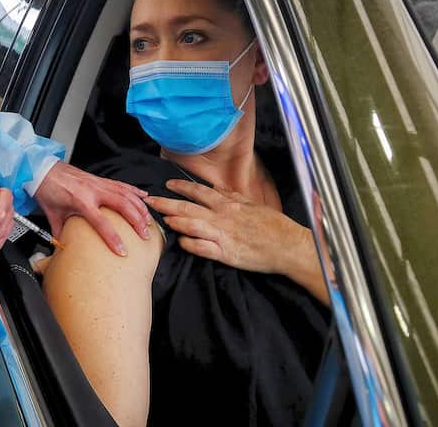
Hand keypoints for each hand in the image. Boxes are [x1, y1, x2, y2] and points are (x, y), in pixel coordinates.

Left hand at [36, 162, 150, 256]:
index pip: (101, 222)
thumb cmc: (47, 190)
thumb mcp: (52, 216)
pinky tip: (144, 196)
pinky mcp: (99, 179)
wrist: (42, 170)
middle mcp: (93, 190)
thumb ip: (61, 234)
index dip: (113, 238)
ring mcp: (98, 183)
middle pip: (122, 205)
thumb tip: (63, 250)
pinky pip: (121, 184)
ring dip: (139, 207)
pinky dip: (134, 191)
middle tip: (145, 234)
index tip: (122, 251)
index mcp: (81, 201)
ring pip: (126, 194)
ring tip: (148, 221)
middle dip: (137, 221)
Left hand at [145, 179, 310, 275]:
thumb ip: (232, 197)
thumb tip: (216, 189)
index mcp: (229, 204)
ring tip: (162, 220)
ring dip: (175, 222)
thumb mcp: (252, 204)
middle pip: (188, 208)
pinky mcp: (226, 254)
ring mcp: (223, 235)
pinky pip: (203, 248)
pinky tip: (181, 242)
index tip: (166, 184)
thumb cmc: (273, 225)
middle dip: (166, 203)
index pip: (199, 192)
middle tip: (149, 201)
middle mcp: (223, 217)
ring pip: (192, 226)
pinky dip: (190, 244)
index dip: (181, 187)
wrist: (288, 246)